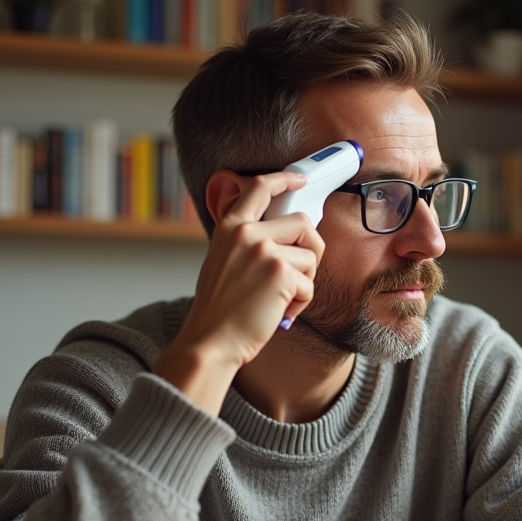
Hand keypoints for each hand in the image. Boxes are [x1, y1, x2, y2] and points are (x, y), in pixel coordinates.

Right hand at [154, 171, 323, 415]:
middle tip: (299, 274)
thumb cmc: (219, 309)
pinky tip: (278, 312)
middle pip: (303, 223)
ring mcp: (264, 251)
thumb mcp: (223, 261)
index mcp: (230, 227)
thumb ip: (247, 242)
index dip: (284, 179)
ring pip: (310, 256)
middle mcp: (247, 233)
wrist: (211, 341)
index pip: (259, 188)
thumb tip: (283, 238)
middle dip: (311, 250)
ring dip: (304, 282)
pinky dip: (300, 303)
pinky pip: (310, 285)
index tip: (299, 180)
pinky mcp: (281, 273)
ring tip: (279, 299)